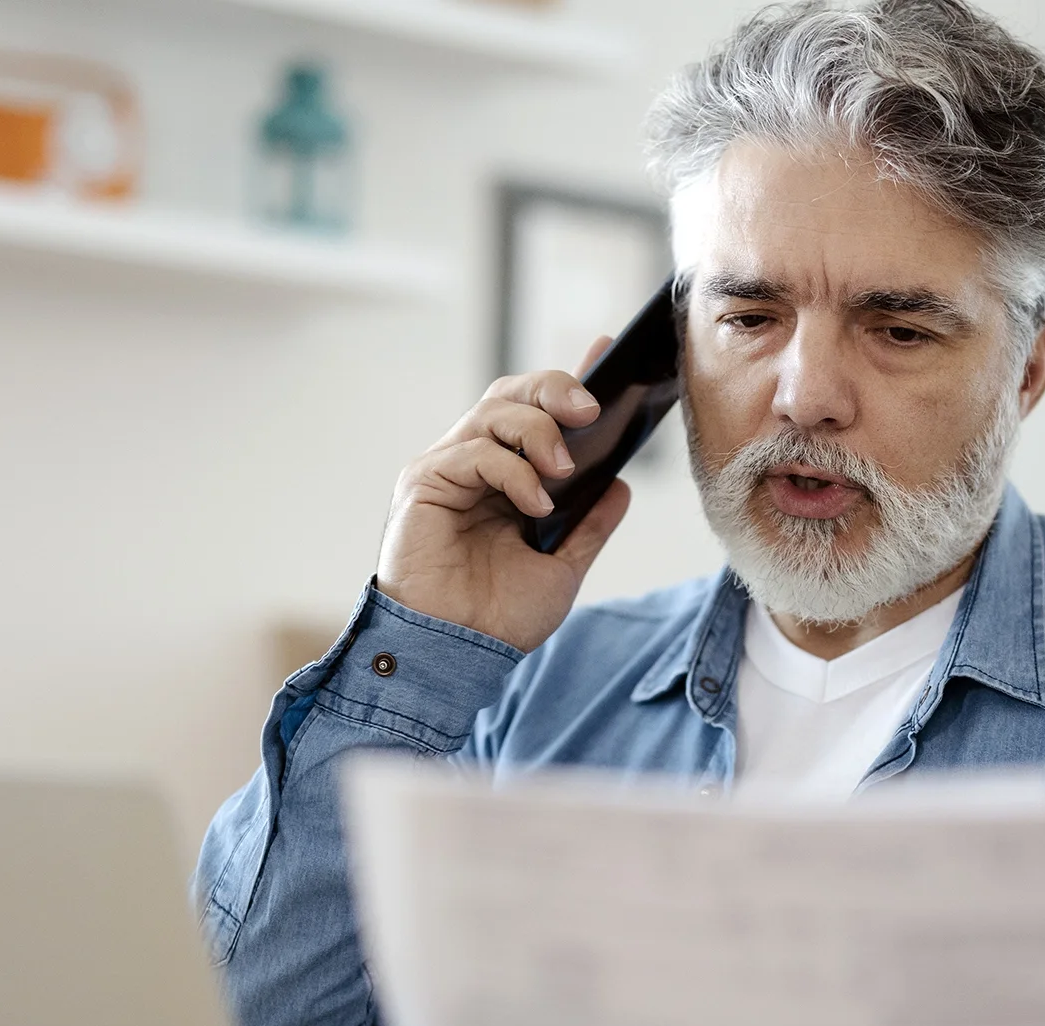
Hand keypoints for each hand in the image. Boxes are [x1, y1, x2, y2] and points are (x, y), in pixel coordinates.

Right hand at [375, 338, 630, 651]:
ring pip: (494, 411)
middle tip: (591, 410)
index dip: (569, 380)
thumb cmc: (497, 616)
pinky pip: (474, 452)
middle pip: (512, 394)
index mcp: (505, 477)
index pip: (537, 412)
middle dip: (555, 389)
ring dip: (539, 432)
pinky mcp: (423, 483)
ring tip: (566, 470)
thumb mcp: (562, 567)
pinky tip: (536, 505)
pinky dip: (513, 471)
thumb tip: (621, 485)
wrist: (456, 655)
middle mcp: (473, 463)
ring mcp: (447, 469)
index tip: (605, 351)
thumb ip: (589, 525)